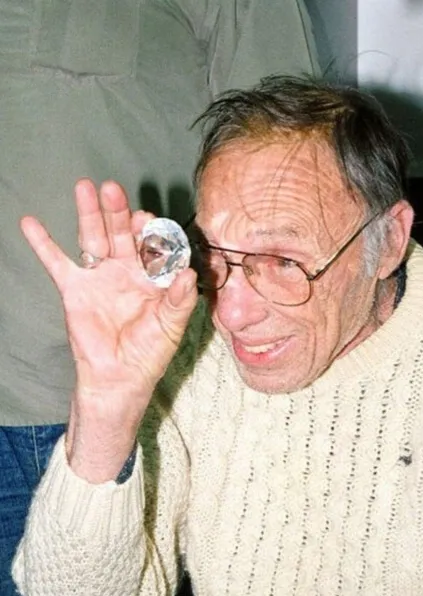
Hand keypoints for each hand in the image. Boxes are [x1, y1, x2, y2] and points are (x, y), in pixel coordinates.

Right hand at [20, 179, 197, 479]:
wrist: (120, 377)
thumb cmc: (150, 352)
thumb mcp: (171, 326)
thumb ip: (180, 300)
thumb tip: (189, 274)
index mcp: (154, 275)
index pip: (154, 245)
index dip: (152, 233)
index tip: (150, 223)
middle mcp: (127, 269)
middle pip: (122, 232)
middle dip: (119, 211)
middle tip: (114, 190)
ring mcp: (100, 276)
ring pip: (93, 237)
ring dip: (89, 213)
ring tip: (85, 187)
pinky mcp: (75, 288)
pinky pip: (57, 261)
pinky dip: (43, 243)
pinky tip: (30, 222)